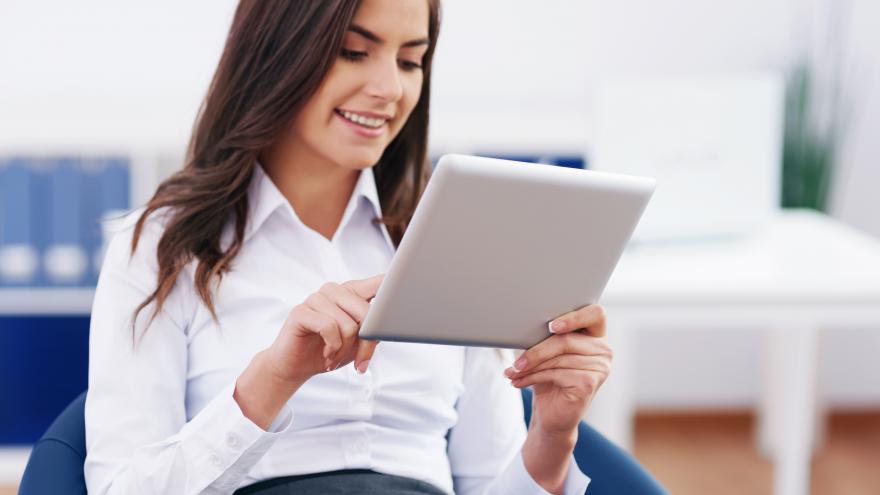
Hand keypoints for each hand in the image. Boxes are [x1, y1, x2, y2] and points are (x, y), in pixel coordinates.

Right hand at [264, 274, 383, 384]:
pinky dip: (332, 348)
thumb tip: (390, 325)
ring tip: (335, 357)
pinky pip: (329, 328)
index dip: (395, 287)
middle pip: (367, 312)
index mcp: (352, 292)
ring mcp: (316, 297)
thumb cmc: (329, 350)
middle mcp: (335, 290)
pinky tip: (326, 354)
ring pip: (349, 324)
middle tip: (360, 361)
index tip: (412, 291)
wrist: (295, 367)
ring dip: (345, 349)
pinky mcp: (301, 311)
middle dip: (367, 344)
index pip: (380, 282)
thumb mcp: (358, 342)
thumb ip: (374, 330)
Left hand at [505, 304, 611, 435]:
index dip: (575, 317)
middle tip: (516, 362)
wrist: (551, 416)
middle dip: (536, 351)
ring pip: (558, 358)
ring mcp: (600, 367)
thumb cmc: (549, 380)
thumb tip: (523, 327)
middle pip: (566, 340)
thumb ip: (546, 337)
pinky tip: (520, 382)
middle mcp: (603, 350)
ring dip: (530, 366)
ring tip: (513, 372)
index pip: (595, 314)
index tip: (552, 326)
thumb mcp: (547, 354)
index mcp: (596, 336)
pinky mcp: (590, 382)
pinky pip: (557, 373)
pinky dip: (534, 377)